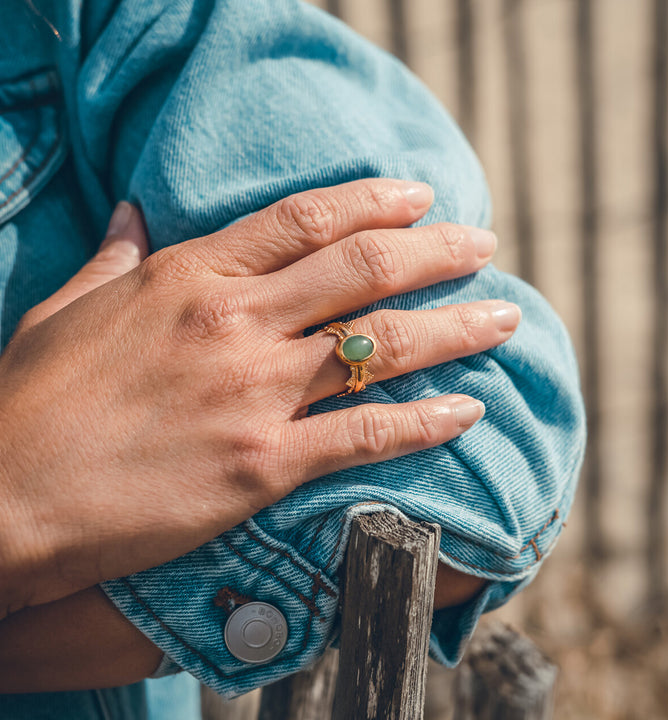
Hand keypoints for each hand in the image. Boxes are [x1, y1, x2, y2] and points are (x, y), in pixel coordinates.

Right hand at [0, 179, 518, 617]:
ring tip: (505, 316)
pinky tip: (469, 410)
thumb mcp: (68, 309)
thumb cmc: (33, 404)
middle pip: (363, 270)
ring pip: (381, 346)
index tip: (421, 196)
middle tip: (485, 243)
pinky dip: (425, 421)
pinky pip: (365, 433)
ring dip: (454, 327)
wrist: (5, 500)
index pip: (304, 220)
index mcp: (189, 277)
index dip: (373, 201)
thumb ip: (115, 256)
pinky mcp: (264, 465)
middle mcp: (235, 325)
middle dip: (437, 252)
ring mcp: (254, 394)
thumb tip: (135, 212)